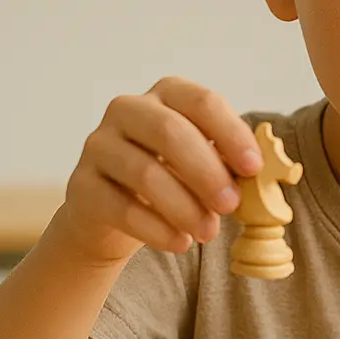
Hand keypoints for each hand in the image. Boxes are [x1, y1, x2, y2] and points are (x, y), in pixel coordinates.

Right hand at [51, 76, 262, 266]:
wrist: (113, 214)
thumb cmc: (172, 179)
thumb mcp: (202, 165)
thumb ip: (227, 164)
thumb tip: (258, 179)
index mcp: (166, 94)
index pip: (202, 101)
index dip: (231, 134)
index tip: (254, 168)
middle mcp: (127, 110)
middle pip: (169, 131)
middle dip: (207, 172)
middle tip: (231, 205)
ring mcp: (98, 145)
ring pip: (144, 173)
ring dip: (184, 207)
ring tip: (208, 232)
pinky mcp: (81, 185)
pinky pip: (121, 207)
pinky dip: (157, 229)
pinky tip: (180, 243)